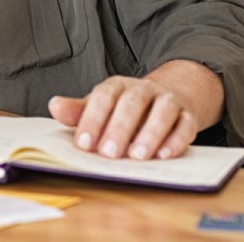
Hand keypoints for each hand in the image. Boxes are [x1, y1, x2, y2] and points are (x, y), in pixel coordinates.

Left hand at [49, 63, 222, 160]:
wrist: (166, 99)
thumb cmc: (124, 109)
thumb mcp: (99, 108)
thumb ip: (78, 111)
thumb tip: (54, 106)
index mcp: (117, 86)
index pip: (103, 97)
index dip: (92, 119)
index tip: (84, 144)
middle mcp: (144, 89)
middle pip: (132, 103)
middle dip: (120, 128)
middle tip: (109, 154)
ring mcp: (168, 100)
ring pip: (162, 112)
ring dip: (150, 134)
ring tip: (138, 156)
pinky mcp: (188, 115)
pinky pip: (186, 125)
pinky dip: (176, 141)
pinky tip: (164, 155)